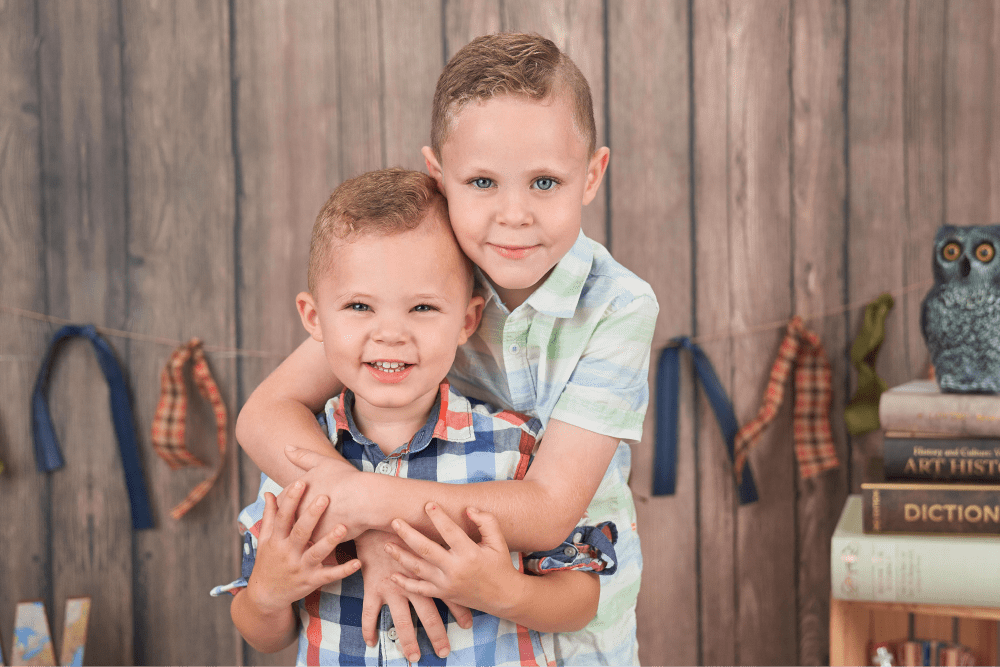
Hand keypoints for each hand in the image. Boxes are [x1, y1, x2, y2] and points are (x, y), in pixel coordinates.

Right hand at [245, 481, 360, 615]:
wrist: (266, 596)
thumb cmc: (268, 561)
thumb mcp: (264, 540)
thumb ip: (269, 516)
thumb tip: (268, 492)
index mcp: (276, 540)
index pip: (283, 517)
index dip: (291, 500)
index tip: (301, 482)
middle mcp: (287, 553)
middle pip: (300, 532)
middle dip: (312, 515)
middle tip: (325, 497)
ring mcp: (300, 568)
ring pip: (316, 553)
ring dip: (330, 541)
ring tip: (343, 527)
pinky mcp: (312, 581)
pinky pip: (329, 575)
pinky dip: (343, 570)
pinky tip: (358, 562)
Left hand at [280, 446, 368, 540]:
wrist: (363, 499)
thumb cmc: (345, 479)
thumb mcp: (322, 463)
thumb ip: (302, 456)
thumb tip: (286, 447)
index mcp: (294, 494)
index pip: (280, 502)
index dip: (285, 505)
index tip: (289, 506)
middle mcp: (296, 513)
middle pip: (285, 522)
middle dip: (288, 524)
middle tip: (296, 524)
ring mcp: (306, 529)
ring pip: (298, 537)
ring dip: (300, 537)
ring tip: (306, 537)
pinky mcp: (318, 543)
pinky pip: (312, 547)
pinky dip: (315, 546)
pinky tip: (320, 546)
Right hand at [354, 531, 472, 661]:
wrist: (377, 516)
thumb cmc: (408, 520)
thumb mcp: (434, 528)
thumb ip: (452, 537)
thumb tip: (468, 541)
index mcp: (429, 569)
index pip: (448, 594)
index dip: (460, 610)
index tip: (468, 626)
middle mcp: (412, 583)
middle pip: (428, 614)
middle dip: (437, 634)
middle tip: (444, 652)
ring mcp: (392, 587)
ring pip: (401, 620)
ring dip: (407, 639)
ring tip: (414, 656)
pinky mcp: (373, 587)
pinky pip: (368, 612)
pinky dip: (368, 628)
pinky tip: (369, 643)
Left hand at [387, 503, 521, 616]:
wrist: (503, 597)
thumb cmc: (500, 564)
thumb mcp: (498, 541)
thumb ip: (486, 522)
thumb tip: (468, 509)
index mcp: (470, 553)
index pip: (450, 531)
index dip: (438, 517)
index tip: (428, 504)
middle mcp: (455, 569)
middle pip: (426, 549)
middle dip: (408, 534)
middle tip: (394, 521)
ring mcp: (446, 583)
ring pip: (418, 569)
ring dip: (400, 556)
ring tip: (386, 544)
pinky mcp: (443, 594)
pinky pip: (420, 589)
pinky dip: (405, 583)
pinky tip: (392, 574)